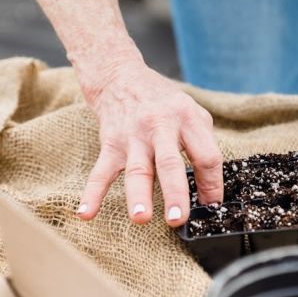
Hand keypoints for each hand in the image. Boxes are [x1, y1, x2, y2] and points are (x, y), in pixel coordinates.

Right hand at [75, 57, 223, 225]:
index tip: (211, 206)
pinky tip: (85, 213)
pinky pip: (100, 172)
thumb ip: (203, 144)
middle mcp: (160, 127)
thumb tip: (211, 189)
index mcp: (186, 119)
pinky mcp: (110, 144)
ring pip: (136, 169)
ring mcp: (133, 137)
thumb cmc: (163, 102)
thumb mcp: (192, 112)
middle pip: (169, 163)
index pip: (206, 156)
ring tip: (141, 218)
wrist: (121, 77)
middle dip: (174, 193)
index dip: (212, 184)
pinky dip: (92, 194)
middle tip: (177, 219)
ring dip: (138, 195)